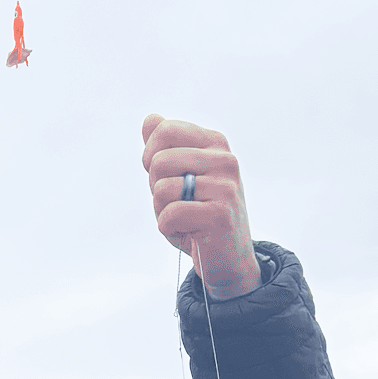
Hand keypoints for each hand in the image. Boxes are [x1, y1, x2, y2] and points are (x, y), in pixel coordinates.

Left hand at [142, 115, 260, 298]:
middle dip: (155, 188)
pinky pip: (169, 216)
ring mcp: (225, 186)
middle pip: (159, 161)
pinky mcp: (220, 215)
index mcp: (215, 144)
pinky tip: (189, 234)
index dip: (150, 157)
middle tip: (176, 204)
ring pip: (161, 189)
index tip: (162, 177)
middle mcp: (225, 160)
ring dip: (162, 212)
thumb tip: (150, 119)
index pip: (165, 130)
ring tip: (184, 220)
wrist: (227, 259)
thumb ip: (165, 148)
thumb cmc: (198, 216)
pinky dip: (169, 230)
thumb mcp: (179, 177)